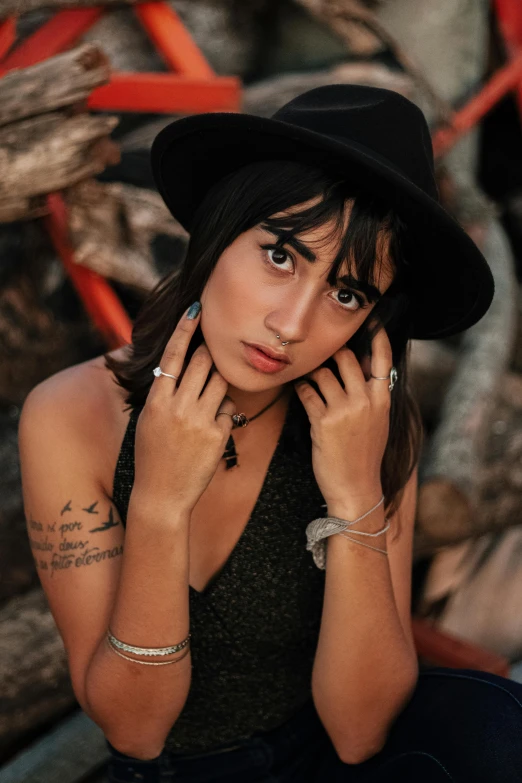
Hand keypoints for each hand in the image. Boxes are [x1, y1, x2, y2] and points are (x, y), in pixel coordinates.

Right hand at [132, 304, 236, 513]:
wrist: (161, 495)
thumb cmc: (152, 455)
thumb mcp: (148, 420)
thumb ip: (163, 393)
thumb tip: (175, 367)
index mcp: (157, 400)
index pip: (173, 355)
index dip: (186, 328)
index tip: (196, 307)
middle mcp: (178, 406)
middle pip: (204, 361)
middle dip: (210, 356)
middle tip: (210, 360)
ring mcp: (199, 420)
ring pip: (221, 382)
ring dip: (219, 384)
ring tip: (206, 402)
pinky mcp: (218, 435)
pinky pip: (229, 409)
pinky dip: (224, 414)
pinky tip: (211, 430)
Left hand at [294, 327, 392, 512]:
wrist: (356, 489)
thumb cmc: (364, 456)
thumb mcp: (378, 422)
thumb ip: (372, 395)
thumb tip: (361, 368)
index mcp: (383, 399)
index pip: (383, 358)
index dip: (377, 336)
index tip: (372, 319)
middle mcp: (365, 400)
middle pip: (345, 357)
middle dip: (330, 354)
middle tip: (321, 356)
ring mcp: (344, 410)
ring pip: (322, 373)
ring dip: (311, 373)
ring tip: (308, 377)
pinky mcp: (323, 421)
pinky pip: (307, 392)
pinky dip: (301, 389)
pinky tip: (300, 390)